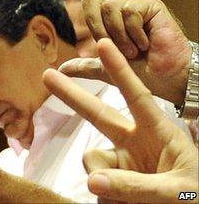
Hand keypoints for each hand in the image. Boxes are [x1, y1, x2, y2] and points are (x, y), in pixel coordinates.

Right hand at [43, 38, 197, 202]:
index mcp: (159, 133)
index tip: (104, 44)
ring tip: (128, 202)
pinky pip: (96, 183)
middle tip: (47, 75)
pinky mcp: (112, 180)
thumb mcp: (176, 192)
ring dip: (102, 180)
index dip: (119, 70)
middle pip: (98, 114)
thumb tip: (93, 181)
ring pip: (93, 161)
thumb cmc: (197, 194)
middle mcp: (136, 142)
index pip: (136, 96)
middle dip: (72, 95)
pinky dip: (104, 195)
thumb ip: (135, 186)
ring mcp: (122, 161)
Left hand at [58, 0, 191, 104]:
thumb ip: (84, 66)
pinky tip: (146, 42)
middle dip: (95, 27)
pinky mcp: (150, 5)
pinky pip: (127, 13)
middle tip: (112, 47)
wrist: (163, 78)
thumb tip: (60, 69)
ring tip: (133, 49)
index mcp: (106, 18)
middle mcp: (118, 7)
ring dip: (117, 36)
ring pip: (108, 8)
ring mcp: (134, 5)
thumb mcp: (105, 69)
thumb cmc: (138, 72)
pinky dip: (132, 34)